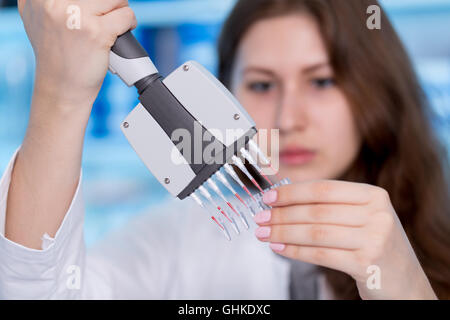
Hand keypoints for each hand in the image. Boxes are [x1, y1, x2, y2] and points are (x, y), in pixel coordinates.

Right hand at [18, 0, 136, 107]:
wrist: (61, 88)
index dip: (93, 0)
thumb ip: (52, 0)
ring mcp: (76, 16)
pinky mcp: (96, 32)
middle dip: (108, 2)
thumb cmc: (56, 55)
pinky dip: (129, 24)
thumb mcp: (39, 18)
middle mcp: (53, 2)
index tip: (94, 9)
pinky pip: (126, 15)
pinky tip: (120, 34)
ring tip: (114, 24)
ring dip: (120, 9)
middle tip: (106, 16)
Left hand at [254, 180, 436, 298]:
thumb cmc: (375, 246)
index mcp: (374, 195)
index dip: (292, 193)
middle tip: (260, 218)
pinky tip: (279, 248)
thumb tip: (282, 200)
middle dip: (282, 214)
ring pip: (316, 232)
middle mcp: (377, 214)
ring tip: (263, 233)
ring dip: (283, 232)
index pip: (323, 189)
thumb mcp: (362, 218)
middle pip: (317, 211)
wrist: (405, 283)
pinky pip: (321, 254)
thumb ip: (330, 206)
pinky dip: (295, 251)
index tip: (268, 198)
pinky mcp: (368, 263)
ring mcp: (375, 238)